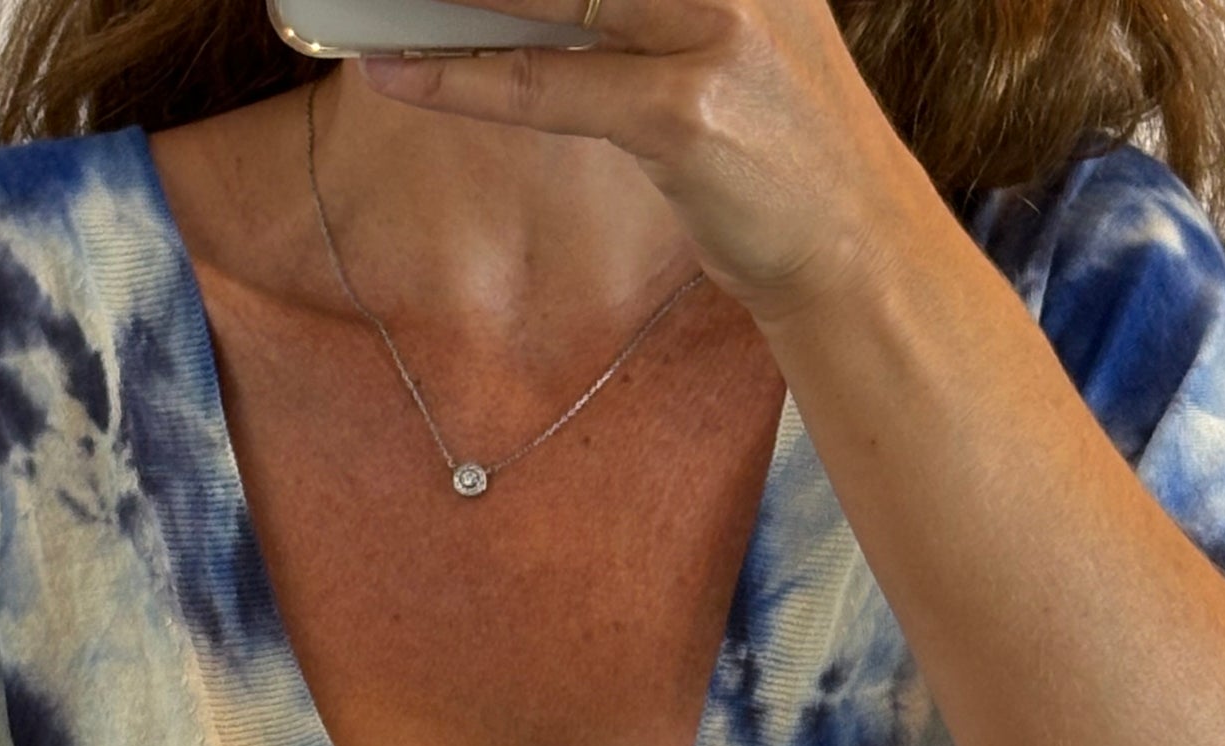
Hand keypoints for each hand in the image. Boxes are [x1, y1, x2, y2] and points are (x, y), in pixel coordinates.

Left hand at [357, 0, 933, 326]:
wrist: (854, 242)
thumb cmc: (778, 143)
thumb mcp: (724, 30)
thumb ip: (639, 3)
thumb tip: (522, 0)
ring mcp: (714, 26)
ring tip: (370, 1)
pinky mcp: (686, 111)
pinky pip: (546, 85)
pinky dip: (463, 77)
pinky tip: (400, 70)